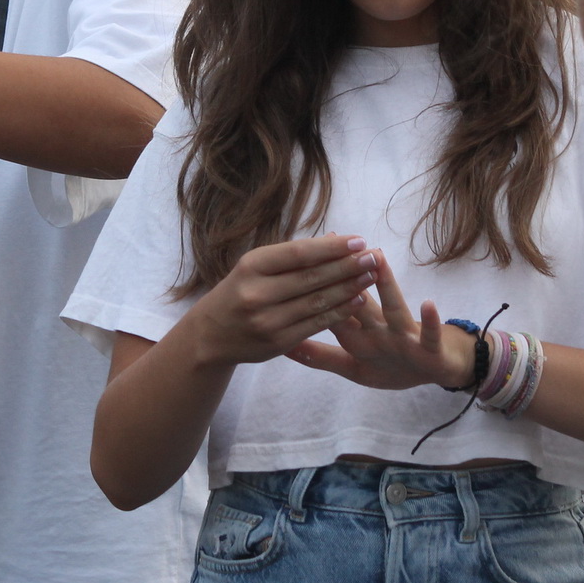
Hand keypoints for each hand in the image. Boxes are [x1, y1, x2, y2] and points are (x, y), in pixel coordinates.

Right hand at [187, 236, 375, 366]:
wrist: (210, 335)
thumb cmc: (239, 291)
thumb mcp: (254, 267)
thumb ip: (290, 257)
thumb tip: (335, 240)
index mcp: (251, 266)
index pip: (299, 253)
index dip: (332, 247)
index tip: (358, 240)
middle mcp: (257, 293)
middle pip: (312, 277)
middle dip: (347, 265)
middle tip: (373, 256)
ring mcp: (267, 320)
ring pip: (318, 301)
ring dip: (349, 288)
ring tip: (371, 275)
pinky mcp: (278, 342)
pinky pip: (316, 324)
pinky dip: (340, 311)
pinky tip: (358, 300)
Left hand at [287, 252, 477, 390]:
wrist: (440, 370)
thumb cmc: (394, 366)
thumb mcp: (354, 367)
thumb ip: (321, 357)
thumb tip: (284, 346)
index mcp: (358, 332)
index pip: (333, 306)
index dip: (318, 285)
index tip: (299, 259)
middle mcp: (380, 328)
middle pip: (361, 300)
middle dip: (348, 275)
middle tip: (335, 242)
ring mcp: (405, 337)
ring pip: (393, 308)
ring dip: (385, 285)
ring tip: (377, 257)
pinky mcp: (430, 349)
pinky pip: (429, 335)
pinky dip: (429, 322)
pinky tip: (428, 303)